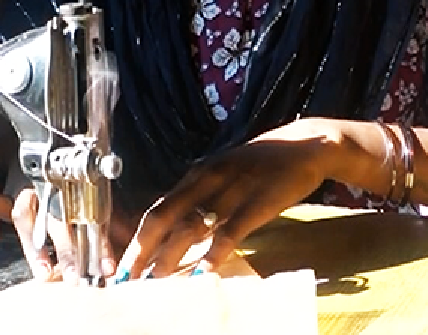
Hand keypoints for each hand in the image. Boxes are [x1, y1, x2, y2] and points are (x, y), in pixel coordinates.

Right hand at [0, 186, 136, 282]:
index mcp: (73, 187)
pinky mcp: (1, 195)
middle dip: (66, 248)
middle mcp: (47, 188)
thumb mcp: (88, 197)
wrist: (36, 149)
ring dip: (34, 246)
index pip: (88, 215)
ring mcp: (22, 190)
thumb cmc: (66, 179)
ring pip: (24, 214)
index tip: (105, 266)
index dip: (99, 242)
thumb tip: (113, 257)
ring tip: (44, 271)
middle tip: (75, 275)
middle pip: (56, 217)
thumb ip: (102, 222)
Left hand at [115, 119, 334, 280]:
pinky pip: (230, 232)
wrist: (304, 146)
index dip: (137, 239)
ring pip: (191, 226)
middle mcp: (207, 180)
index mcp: (197, 174)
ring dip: (169, 256)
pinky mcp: (257, 202)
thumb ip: (201, 198)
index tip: (123, 264)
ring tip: (154, 281)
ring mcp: (231, 190)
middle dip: (142, 250)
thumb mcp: (223, 175)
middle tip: (127, 278)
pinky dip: (213, 254)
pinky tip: (202, 273)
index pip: (157, 209)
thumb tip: (175, 232)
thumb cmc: (261, 165)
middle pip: (164, 217)